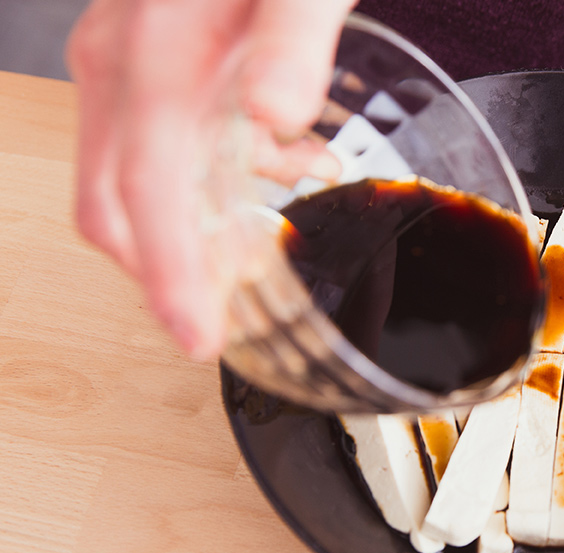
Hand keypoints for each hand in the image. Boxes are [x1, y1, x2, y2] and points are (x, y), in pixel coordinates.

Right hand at [66, 0, 353, 358]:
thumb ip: (290, 41)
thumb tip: (276, 116)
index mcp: (149, 61)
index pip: (142, 200)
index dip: (170, 280)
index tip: (198, 340)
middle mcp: (119, 68)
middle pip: (113, 208)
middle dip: (164, 274)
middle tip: (226, 317)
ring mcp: (126, 62)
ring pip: (129, 184)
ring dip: (184, 234)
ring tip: (256, 258)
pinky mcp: (151, 58)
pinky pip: (154, 148)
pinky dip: (202, 185)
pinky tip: (276, 174)